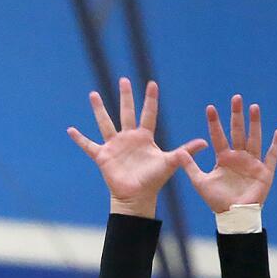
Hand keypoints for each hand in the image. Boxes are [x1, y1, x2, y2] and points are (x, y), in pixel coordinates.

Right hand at [67, 78, 204, 218]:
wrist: (136, 197)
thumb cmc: (153, 181)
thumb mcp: (170, 163)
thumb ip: (185, 151)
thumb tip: (206, 143)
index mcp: (145, 137)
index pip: (148, 114)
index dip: (150, 99)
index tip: (152, 83)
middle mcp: (129, 138)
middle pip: (126, 112)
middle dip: (125, 96)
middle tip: (124, 80)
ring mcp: (115, 146)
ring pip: (106, 123)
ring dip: (99, 109)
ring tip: (93, 94)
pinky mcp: (103, 156)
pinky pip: (89, 145)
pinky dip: (79, 139)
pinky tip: (70, 130)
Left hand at [174, 95, 276, 212]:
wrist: (233, 215)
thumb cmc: (217, 200)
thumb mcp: (200, 182)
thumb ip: (190, 167)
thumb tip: (178, 153)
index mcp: (224, 158)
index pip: (218, 136)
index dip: (215, 123)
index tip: (210, 108)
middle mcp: (238, 156)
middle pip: (238, 132)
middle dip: (237, 116)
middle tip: (236, 98)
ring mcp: (252, 162)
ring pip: (254, 138)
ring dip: (255, 124)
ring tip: (254, 108)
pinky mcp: (264, 171)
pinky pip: (271, 156)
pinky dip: (275, 145)